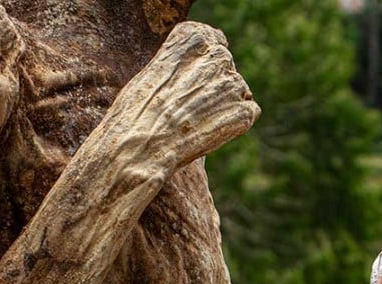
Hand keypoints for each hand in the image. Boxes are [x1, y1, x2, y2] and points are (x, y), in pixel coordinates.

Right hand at [108, 21, 259, 169]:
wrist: (140, 149)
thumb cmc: (135, 114)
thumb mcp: (150, 74)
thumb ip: (177, 65)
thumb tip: (192, 75)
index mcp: (193, 37)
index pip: (213, 41)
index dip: (200, 68)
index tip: (187, 87)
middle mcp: (217, 54)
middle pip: (224, 68)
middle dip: (211, 89)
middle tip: (186, 112)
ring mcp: (233, 83)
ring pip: (236, 91)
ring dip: (221, 107)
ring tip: (193, 126)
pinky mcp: (244, 112)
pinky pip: (247, 113)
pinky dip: (232, 125)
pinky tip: (206, 135)